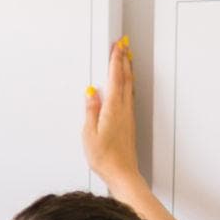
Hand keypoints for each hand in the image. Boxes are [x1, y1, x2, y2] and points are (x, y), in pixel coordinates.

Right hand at [82, 35, 140, 186]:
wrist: (122, 174)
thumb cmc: (105, 158)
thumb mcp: (89, 134)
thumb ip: (91, 111)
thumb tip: (91, 93)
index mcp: (113, 109)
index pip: (115, 78)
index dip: (116, 60)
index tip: (118, 46)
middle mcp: (124, 110)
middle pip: (126, 79)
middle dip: (124, 60)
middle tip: (124, 45)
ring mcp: (128, 116)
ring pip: (130, 86)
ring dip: (128, 70)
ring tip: (127, 59)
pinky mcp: (130, 123)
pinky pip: (130, 96)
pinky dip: (128, 84)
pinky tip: (126, 85)